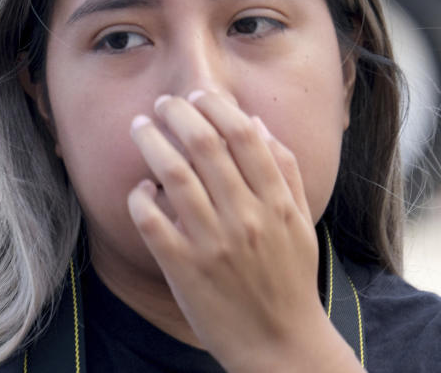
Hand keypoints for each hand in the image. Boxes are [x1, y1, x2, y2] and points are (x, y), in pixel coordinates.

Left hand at [126, 90, 362, 372]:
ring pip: (172, 174)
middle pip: (203, 144)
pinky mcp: (182, 267)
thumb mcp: (301, 223)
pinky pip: (150, 219)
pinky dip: (140, 195)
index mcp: (275, 202)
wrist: (280, 345)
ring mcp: (211, 242)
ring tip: (139, 127)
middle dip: (176, 113)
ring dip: (150, 141)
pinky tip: (140, 187)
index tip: (196, 96)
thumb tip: (256, 124)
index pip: (243, 134)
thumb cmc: (289, 279)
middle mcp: (244, 217)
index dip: (215, 106)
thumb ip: (285, 172)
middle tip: (161, 104)